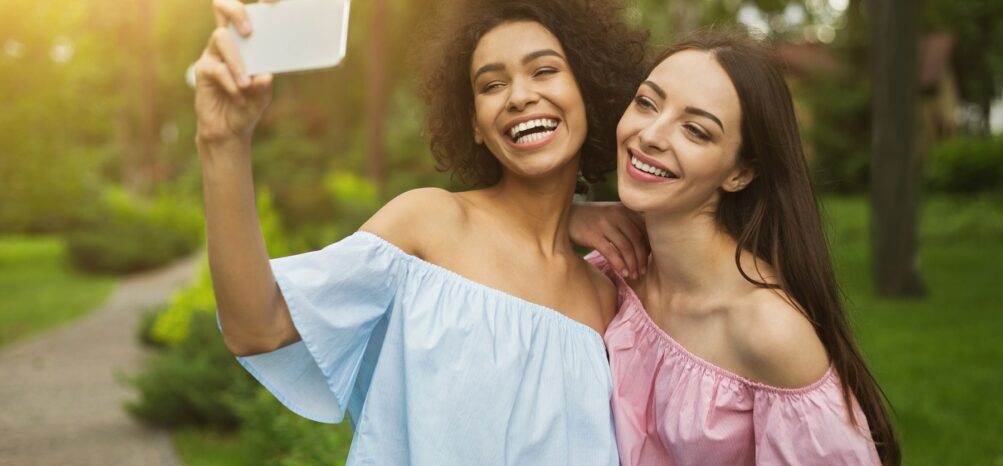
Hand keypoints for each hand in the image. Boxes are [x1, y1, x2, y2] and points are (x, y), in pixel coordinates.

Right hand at [194, 0, 278, 146]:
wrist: (230, 130)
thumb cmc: (249, 106)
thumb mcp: (263, 96)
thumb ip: (264, 85)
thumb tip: (265, 75)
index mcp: (246, 42)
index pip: (247, 14)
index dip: (255, 4)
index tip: (270, 1)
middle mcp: (228, 42)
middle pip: (223, 8)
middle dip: (236, 11)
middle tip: (249, 31)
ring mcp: (213, 54)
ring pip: (221, 38)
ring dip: (236, 62)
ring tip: (246, 84)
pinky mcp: (203, 69)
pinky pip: (216, 68)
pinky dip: (230, 83)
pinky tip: (240, 95)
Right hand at [569, 202, 648, 278]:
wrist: (566, 216)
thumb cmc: (591, 219)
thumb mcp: (611, 214)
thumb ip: (627, 223)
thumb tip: (645, 246)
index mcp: (624, 209)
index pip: (644, 230)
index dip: (648, 247)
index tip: (648, 261)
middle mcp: (616, 214)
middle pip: (637, 239)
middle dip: (642, 258)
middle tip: (643, 271)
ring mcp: (604, 224)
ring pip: (626, 247)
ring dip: (632, 264)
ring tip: (634, 275)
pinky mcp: (592, 234)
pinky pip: (611, 252)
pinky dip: (619, 265)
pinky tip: (623, 273)